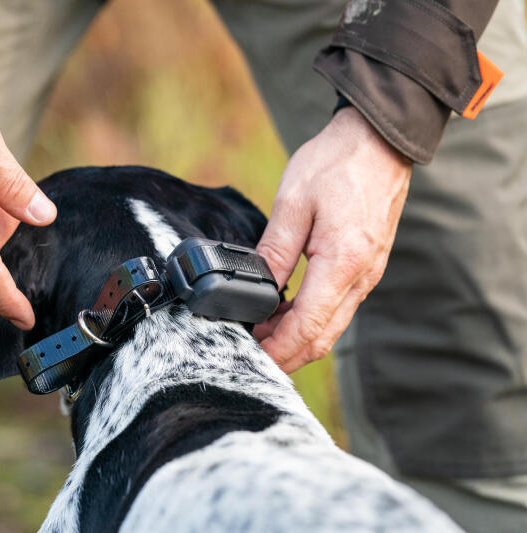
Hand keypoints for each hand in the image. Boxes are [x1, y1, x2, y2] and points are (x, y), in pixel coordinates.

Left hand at [254, 106, 411, 372]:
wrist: (378, 140)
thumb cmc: (336, 164)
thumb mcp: (293, 204)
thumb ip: (274, 252)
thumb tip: (256, 290)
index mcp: (343, 263)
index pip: (307, 327)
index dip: (277, 349)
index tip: (249, 359)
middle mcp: (362, 278)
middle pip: (322, 338)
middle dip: (286, 355)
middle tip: (249, 356)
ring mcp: (368, 275)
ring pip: (331, 327)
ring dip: (297, 339)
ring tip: (260, 336)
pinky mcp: (366, 268)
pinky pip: (338, 308)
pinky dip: (310, 320)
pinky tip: (283, 313)